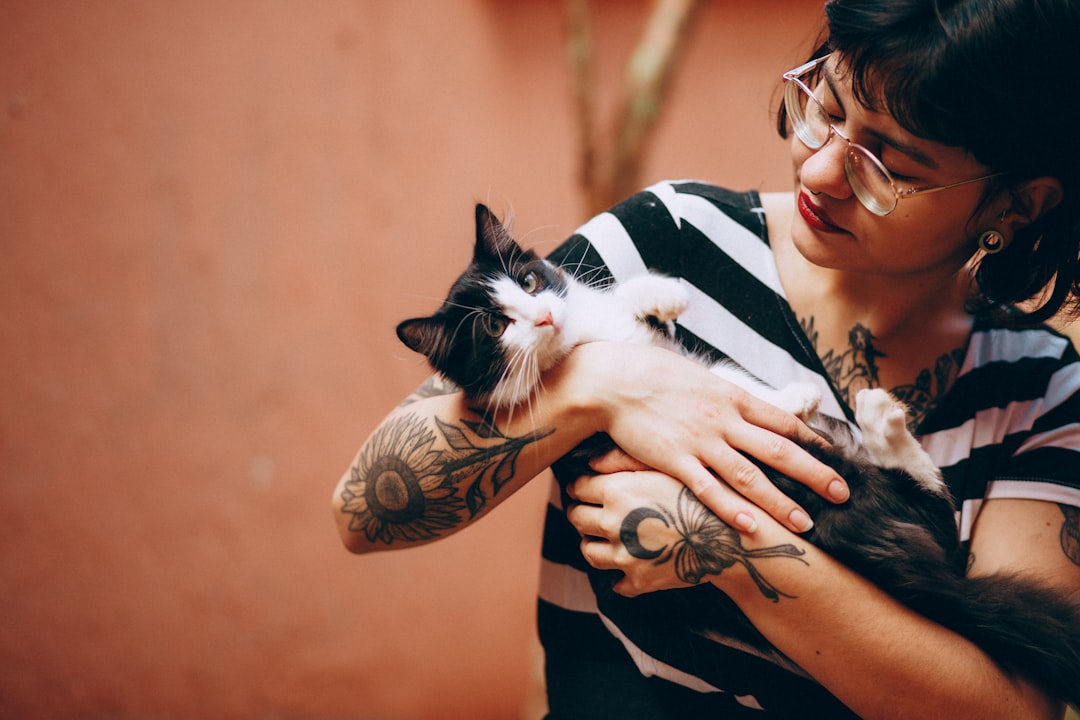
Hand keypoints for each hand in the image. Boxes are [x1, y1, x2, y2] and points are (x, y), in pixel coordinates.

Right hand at [556, 342, 847, 533]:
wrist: (615, 379)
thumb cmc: (656, 376)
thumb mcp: (702, 379)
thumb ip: (728, 399)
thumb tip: (751, 410)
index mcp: (733, 398)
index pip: (784, 422)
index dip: (814, 442)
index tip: (837, 459)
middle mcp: (724, 420)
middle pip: (780, 451)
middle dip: (814, 475)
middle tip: (842, 495)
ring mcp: (700, 441)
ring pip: (749, 476)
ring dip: (780, 502)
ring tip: (806, 524)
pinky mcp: (674, 459)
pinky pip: (707, 489)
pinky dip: (730, 509)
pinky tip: (750, 526)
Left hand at [565, 469, 699, 596]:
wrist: (732, 536)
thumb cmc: (702, 492)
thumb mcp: (664, 465)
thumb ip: (622, 459)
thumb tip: (590, 463)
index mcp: (616, 491)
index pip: (578, 488)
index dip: (581, 487)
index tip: (585, 488)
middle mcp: (613, 523)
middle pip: (577, 518)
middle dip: (582, 512)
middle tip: (591, 510)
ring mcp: (624, 556)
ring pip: (589, 552)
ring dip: (592, 543)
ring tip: (605, 536)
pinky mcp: (639, 581)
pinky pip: (616, 583)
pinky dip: (619, 575)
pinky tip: (629, 562)